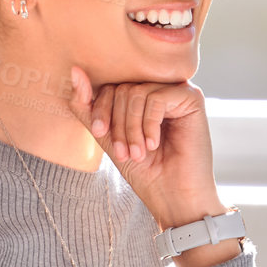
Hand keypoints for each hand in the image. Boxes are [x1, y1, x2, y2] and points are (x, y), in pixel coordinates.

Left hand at [67, 69, 230, 262]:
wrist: (174, 196)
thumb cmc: (145, 170)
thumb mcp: (107, 137)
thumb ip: (88, 106)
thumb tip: (74, 70)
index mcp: (140, 94)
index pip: (110, 86)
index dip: (100, 109)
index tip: (100, 134)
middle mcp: (159, 87)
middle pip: (123, 89)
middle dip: (117, 124)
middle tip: (123, 153)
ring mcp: (177, 91)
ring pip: (137, 93)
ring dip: (131, 129)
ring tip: (138, 153)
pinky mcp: (192, 98)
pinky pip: (156, 99)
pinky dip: (149, 125)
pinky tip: (154, 144)